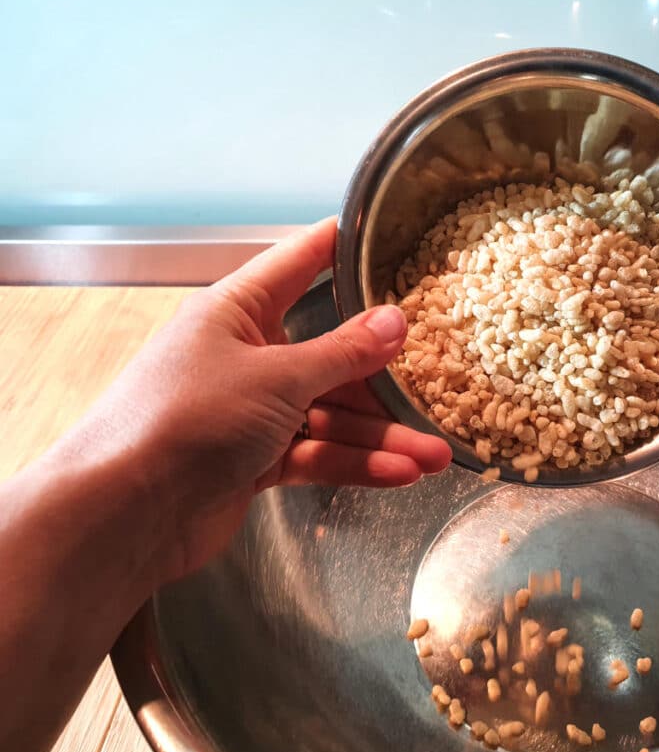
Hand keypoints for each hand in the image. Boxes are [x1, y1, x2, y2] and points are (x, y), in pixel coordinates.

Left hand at [50, 216, 451, 580]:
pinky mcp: (256, 461)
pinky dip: (355, 464)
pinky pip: (317, 453)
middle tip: (440, 383)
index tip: (395, 237)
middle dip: (384, 378)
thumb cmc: (191, 418)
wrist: (125, 514)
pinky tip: (401, 474)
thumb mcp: (277, 377)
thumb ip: (342, 353)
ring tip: (436, 454)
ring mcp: (252, 411)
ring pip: (330, 413)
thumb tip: (396, 321)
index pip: (301, 263)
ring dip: (382, 435)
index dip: (345, 248)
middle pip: (330, 354)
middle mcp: (247, 354)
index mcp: (238, 310)